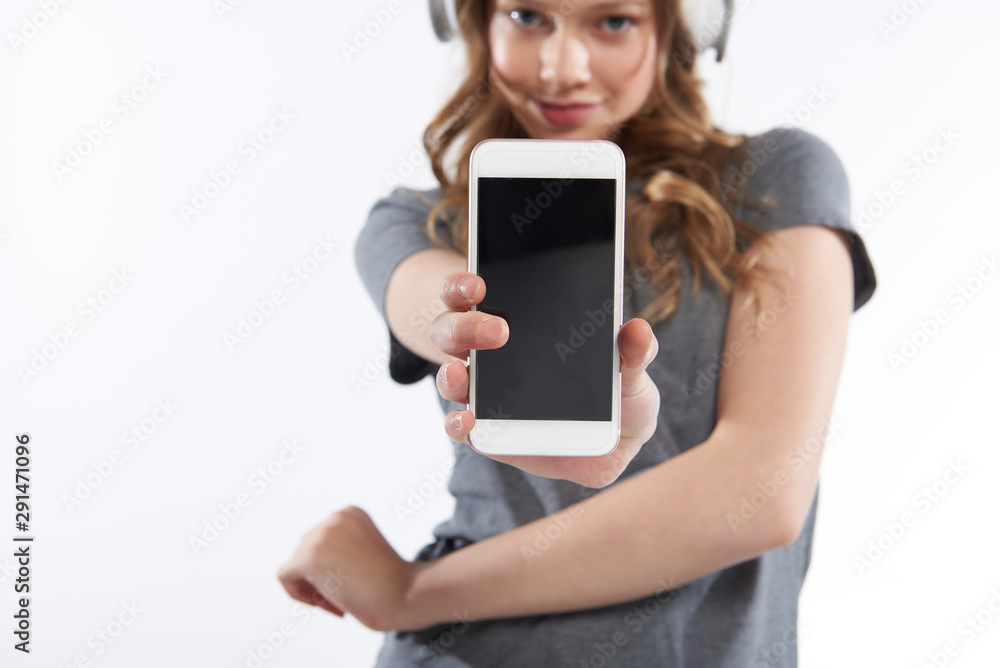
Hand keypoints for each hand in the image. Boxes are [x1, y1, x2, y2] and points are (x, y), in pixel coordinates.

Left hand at [276, 506, 426, 631]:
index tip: (353, 583)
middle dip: (321, 577)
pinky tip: (324, 602)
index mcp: (350, 512)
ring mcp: (321, 535)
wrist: (408, 592)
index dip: (332, 566)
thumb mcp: (366, 551)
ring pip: (296, 565)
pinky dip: (297, 593)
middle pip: (306, 550)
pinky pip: (285, 576)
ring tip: (342, 601)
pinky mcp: (309, 558)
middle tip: (347, 596)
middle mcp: (334, 517)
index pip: (321, 539)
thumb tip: (310, 563)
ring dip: (314, 587)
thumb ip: (341, 548)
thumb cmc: (394, 582)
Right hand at [430, 272, 659, 488]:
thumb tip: (636, 329)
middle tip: (498, 330)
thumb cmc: (621, 393)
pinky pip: (459, 427)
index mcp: (519, 326)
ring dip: (449, 373)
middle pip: (454, 329)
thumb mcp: (633, 370)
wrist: (619, 442)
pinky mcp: (487, 434)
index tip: (477, 284)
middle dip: (466, 325)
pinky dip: (457, 424)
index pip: (475, 295)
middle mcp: (491, 356)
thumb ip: (635, 351)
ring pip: (449, 374)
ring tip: (460, 374)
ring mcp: (485, 395)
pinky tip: (467, 421)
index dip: (464, 285)